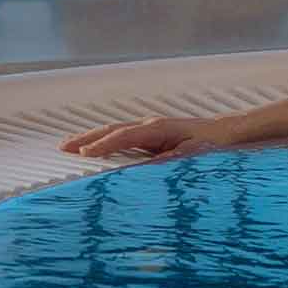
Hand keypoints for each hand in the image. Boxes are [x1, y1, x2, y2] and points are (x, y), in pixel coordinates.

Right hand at [60, 115, 234, 158]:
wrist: (224, 132)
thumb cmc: (211, 143)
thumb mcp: (195, 152)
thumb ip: (175, 157)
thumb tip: (156, 161)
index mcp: (158, 128)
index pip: (123, 136)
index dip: (103, 145)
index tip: (85, 154)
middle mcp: (149, 125)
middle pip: (111, 130)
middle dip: (86, 138)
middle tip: (63, 148)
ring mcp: (148, 129)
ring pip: (112, 131)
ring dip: (90, 138)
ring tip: (68, 146)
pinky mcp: (149, 135)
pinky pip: (120, 137)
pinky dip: (102, 140)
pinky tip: (93, 148)